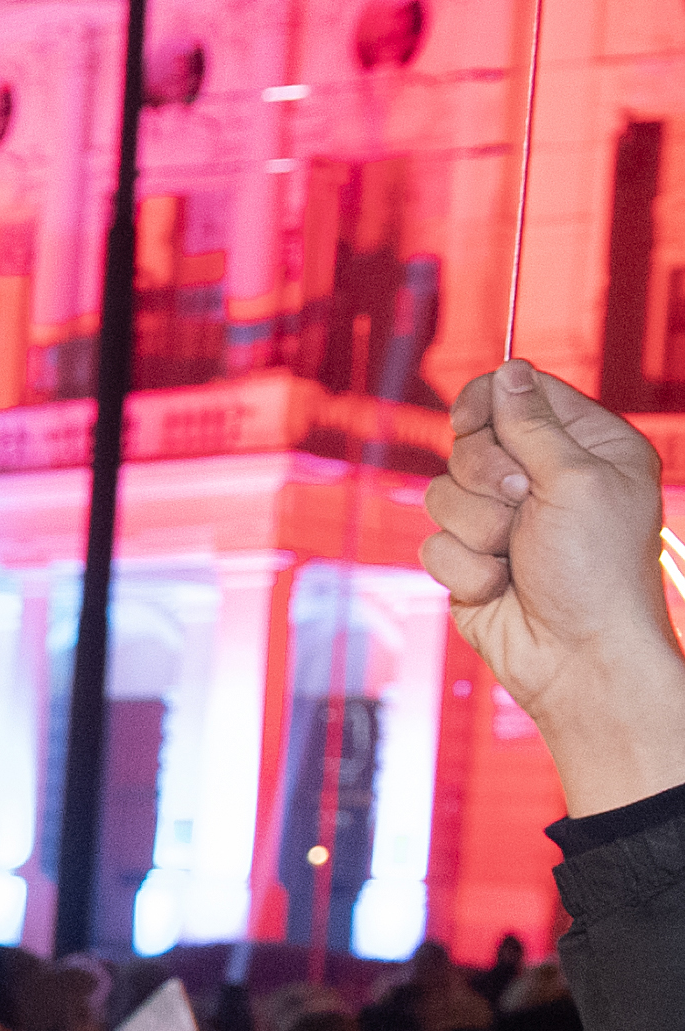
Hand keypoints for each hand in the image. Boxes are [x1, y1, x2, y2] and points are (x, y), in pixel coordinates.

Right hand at [422, 360, 684, 809]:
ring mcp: (500, 520)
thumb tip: (509, 371)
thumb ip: (533, 424)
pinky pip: (433, 543)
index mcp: (585, 448)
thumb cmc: (597, 572)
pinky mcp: (468, 558)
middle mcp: (540, 479)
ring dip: (478, 529)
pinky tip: (503, 585)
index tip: (479, 421)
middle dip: (485, 477)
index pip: (517, 395)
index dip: (489, 404)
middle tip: (522, 503)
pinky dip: (466, 568)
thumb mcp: (576, 482)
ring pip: (440, 493)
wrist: (578, 659)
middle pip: (467, 441)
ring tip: (516, 555)